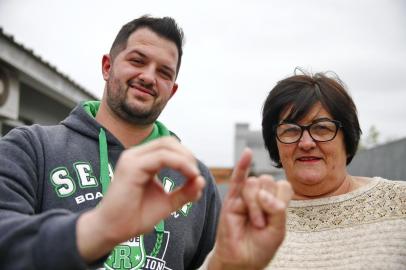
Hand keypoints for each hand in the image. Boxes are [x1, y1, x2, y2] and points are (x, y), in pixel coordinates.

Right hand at [77, 137, 205, 261]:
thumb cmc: (134, 217)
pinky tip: (189, 175)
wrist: (112, 231)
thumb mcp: (166, 203)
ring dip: (185, 158)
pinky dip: (179, 163)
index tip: (196, 176)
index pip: (168, 147)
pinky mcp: (131, 167)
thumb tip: (202, 180)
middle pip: (169, 142)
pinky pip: (161, 157)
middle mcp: (135, 156)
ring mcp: (132, 159)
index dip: (186, 157)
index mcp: (142, 161)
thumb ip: (184, 192)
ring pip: (166, 145)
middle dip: (187, 155)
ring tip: (194, 175)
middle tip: (195, 174)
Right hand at [209, 149, 291, 269]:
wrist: (241, 260)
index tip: (276, 217)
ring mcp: (245, 196)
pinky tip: (247, 153)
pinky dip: (242, 164)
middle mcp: (261, 196)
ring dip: (255, 204)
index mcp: (275, 202)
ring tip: (253, 222)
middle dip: (267, 203)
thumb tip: (263, 193)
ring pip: (254, 183)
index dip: (281, 198)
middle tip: (262, 223)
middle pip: (268, 181)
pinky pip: (237, 178)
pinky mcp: (231, 200)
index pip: (284, 186)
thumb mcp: (278, 230)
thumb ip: (278, 209)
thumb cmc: (260, 247)